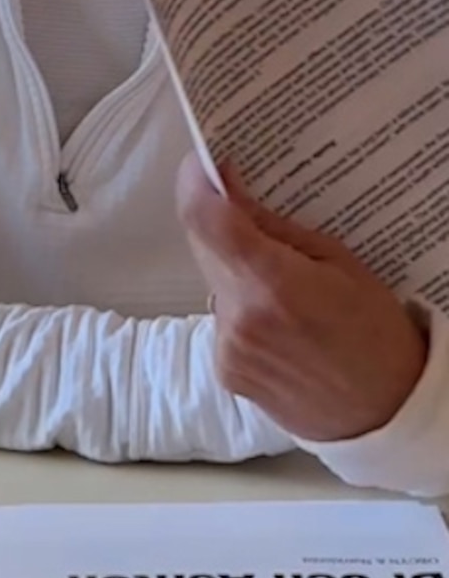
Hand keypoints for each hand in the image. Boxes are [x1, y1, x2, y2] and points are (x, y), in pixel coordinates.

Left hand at [176, 151, 427, 442]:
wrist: (383, 413)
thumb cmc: (374, 330)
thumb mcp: (339, 262)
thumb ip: (274, 227)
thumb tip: (227, 186)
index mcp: (272, 283)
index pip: (203, 218)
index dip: (195, 183)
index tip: (204, 164)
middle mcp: (239, 317)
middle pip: (205, 247)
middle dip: (222, 224)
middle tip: (254, 214)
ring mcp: (227, 349)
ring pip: (214, 283)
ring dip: (234, 269)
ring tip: (282, 283)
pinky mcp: (224, 371)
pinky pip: (222, 318)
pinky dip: (241, 308)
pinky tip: (279, 321)